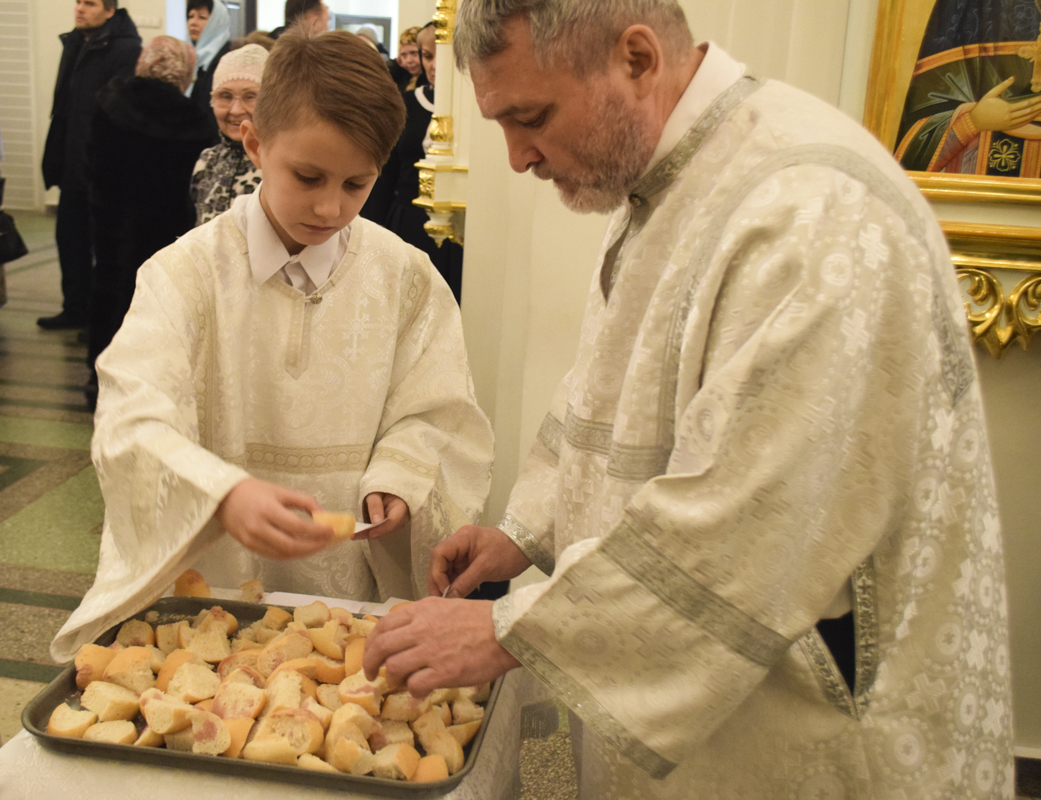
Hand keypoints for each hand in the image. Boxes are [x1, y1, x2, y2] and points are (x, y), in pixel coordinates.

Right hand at [215, 477, 330, 558]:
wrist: (223, 497)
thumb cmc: (254, 491)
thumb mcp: (281, 490)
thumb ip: (304, 501)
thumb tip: (323, 515)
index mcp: (268, 510)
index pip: (297, 526)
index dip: (317, 531)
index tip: (331, 531)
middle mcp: (259, 528)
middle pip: (291, 545)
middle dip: (313, 546)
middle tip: (327, 542)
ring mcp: (252, 540)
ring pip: (283, 554)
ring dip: (303, 553)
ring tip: (317, 546)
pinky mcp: (248, 547)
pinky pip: (273, 555)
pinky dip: (290, 554)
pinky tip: (301, 549)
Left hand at [354, 492, 409, 539]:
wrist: (386, 489)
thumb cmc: (381, 489)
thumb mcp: (376, 492)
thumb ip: (375, 505)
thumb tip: (376, 522)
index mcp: (402, 506)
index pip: (393, 521)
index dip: (381, 529)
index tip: (369, 533)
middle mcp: (402, 518)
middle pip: (387, 529)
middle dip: (371, 533)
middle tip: (354, 535)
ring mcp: (398, 523)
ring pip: (384, 531)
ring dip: (369, 533)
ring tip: (354, 534)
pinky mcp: (391, 525)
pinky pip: (381, 530)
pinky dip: (370, 531)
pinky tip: (359, 532)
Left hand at [363, 597, 520, 695]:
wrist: (506, 630)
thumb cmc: (480, 619)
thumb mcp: (446, 607)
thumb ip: (423, 618)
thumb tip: (405, 635)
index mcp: (422, 610)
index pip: (383, 625)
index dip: (371, 643)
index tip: (371, 654)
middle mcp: (421, 628)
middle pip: (381, 647)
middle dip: (370, 663)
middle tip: (372, 673)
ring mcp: (431, 651)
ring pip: (393, 668)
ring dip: (394, 678)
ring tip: (403, 682)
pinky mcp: (444, 672)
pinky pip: (415, 686)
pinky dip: (414, 692)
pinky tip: (421, 693)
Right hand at [428, 525, 531, 598]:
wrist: (527, 548)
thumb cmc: (508, 554)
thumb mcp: (487, 568)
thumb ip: (465, 582)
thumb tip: (448, 598)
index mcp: (462, 538)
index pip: (439, 553)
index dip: (436, 573)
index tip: (442, 591)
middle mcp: (459, 543)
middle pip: (440, 561)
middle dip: (438, 580)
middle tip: (440, 599)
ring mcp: (464, 552)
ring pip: (446, 568)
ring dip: (445, 584)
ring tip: (445, 600)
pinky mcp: (469, 561)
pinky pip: (456, 572)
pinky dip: (454, 584)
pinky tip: (454, 595)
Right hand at [969, 77, 1040, 131]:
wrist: (975, 120)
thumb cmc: (982, 106)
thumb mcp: (991, 93)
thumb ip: (1003, 85)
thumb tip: (1013, 77)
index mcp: (1006, 108)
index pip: (1025, 104)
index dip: (1035, 100)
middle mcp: (1009, 117)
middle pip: (1028, 111)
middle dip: (1038, 106)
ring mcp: (1008, 123)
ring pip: (1026, 119)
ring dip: (1035, 114)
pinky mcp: (1007, 127)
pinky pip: (1021, 124)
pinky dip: (1028, 120)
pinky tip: (1033, 116)